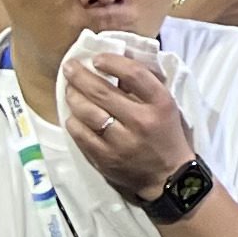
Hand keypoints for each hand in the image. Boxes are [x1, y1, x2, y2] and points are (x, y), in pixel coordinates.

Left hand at [61, 44, 198, 203]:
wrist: (168, 178)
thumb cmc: (167, 136)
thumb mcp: (166, 107)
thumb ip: (144, 87)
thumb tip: (114, 66)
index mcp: (160, 104)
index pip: (134, 74)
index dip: (112, 62)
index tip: (98, 58)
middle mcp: (141, 121)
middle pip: (103, 91)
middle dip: (81, 76)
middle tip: (69, 67)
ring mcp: (122, 142)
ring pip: (88, 113)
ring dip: (74, 97)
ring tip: (69, 89)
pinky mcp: (106, 159)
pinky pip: (81, 135)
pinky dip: (73, 121)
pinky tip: (73, 115)